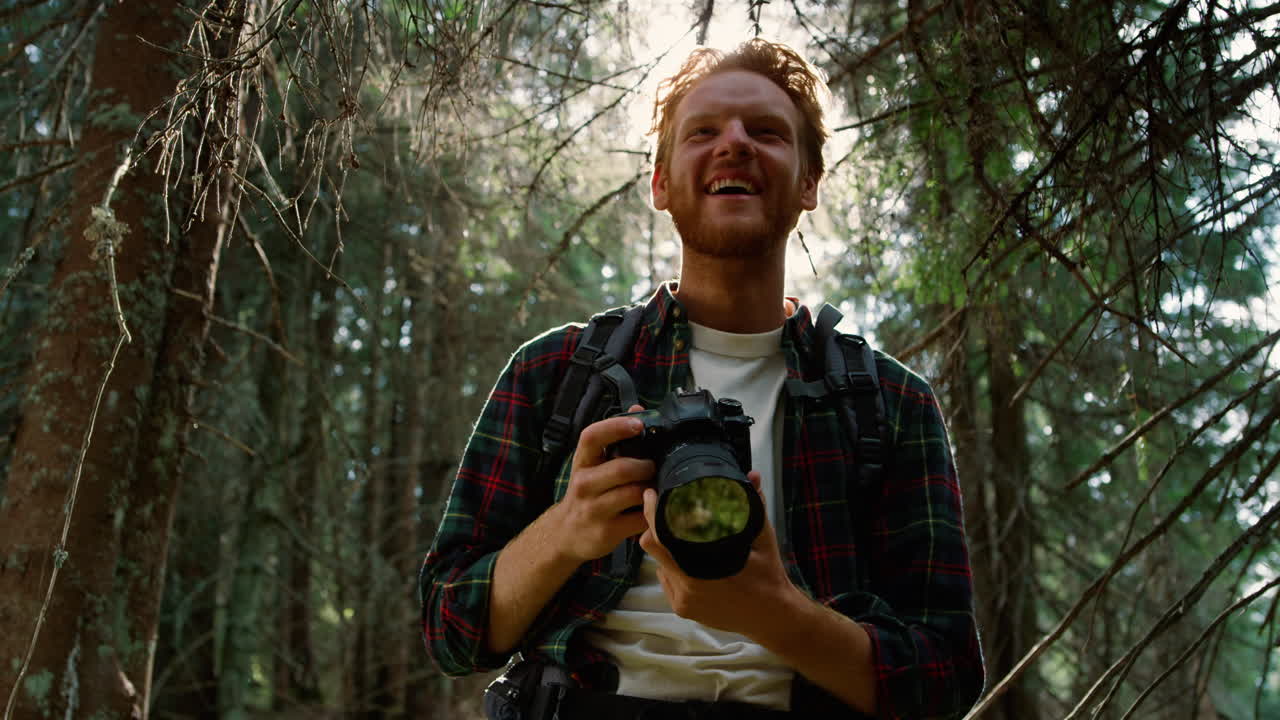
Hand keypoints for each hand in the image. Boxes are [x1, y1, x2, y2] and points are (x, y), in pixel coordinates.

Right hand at [549, 404, 654, 562]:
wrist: (566, 534)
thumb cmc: (587, 493)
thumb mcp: (592, 465)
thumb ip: (613, 439)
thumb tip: (637, 409)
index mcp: (582, 462)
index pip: (592, 437)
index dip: (616, 427)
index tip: (638, 424)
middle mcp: (584, 484)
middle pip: (622, 468)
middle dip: (646, 466)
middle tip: (653, 467)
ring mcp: (594, 510)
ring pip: (633, 493)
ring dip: (651, 489)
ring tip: (654, 487)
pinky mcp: (607, 532)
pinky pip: (639, 519)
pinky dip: (651, 513)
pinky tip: (651, 509)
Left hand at [638, 470, 799, 638]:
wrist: (771, 615)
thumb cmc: (768, 575)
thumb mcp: (763, 538)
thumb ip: (754, 506)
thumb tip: (752, 476)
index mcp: (700, 570)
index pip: (659, 537)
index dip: (651, 513)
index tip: (651, 494)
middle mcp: (686, 587)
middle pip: (653, 549)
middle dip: (654, 527)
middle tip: (663, 509)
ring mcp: (683, 601)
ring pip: (659, 565)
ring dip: (664, 549)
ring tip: (678, 535)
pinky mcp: (683, 610)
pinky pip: (666, 581)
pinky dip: (671, 568)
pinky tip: (685, 560)